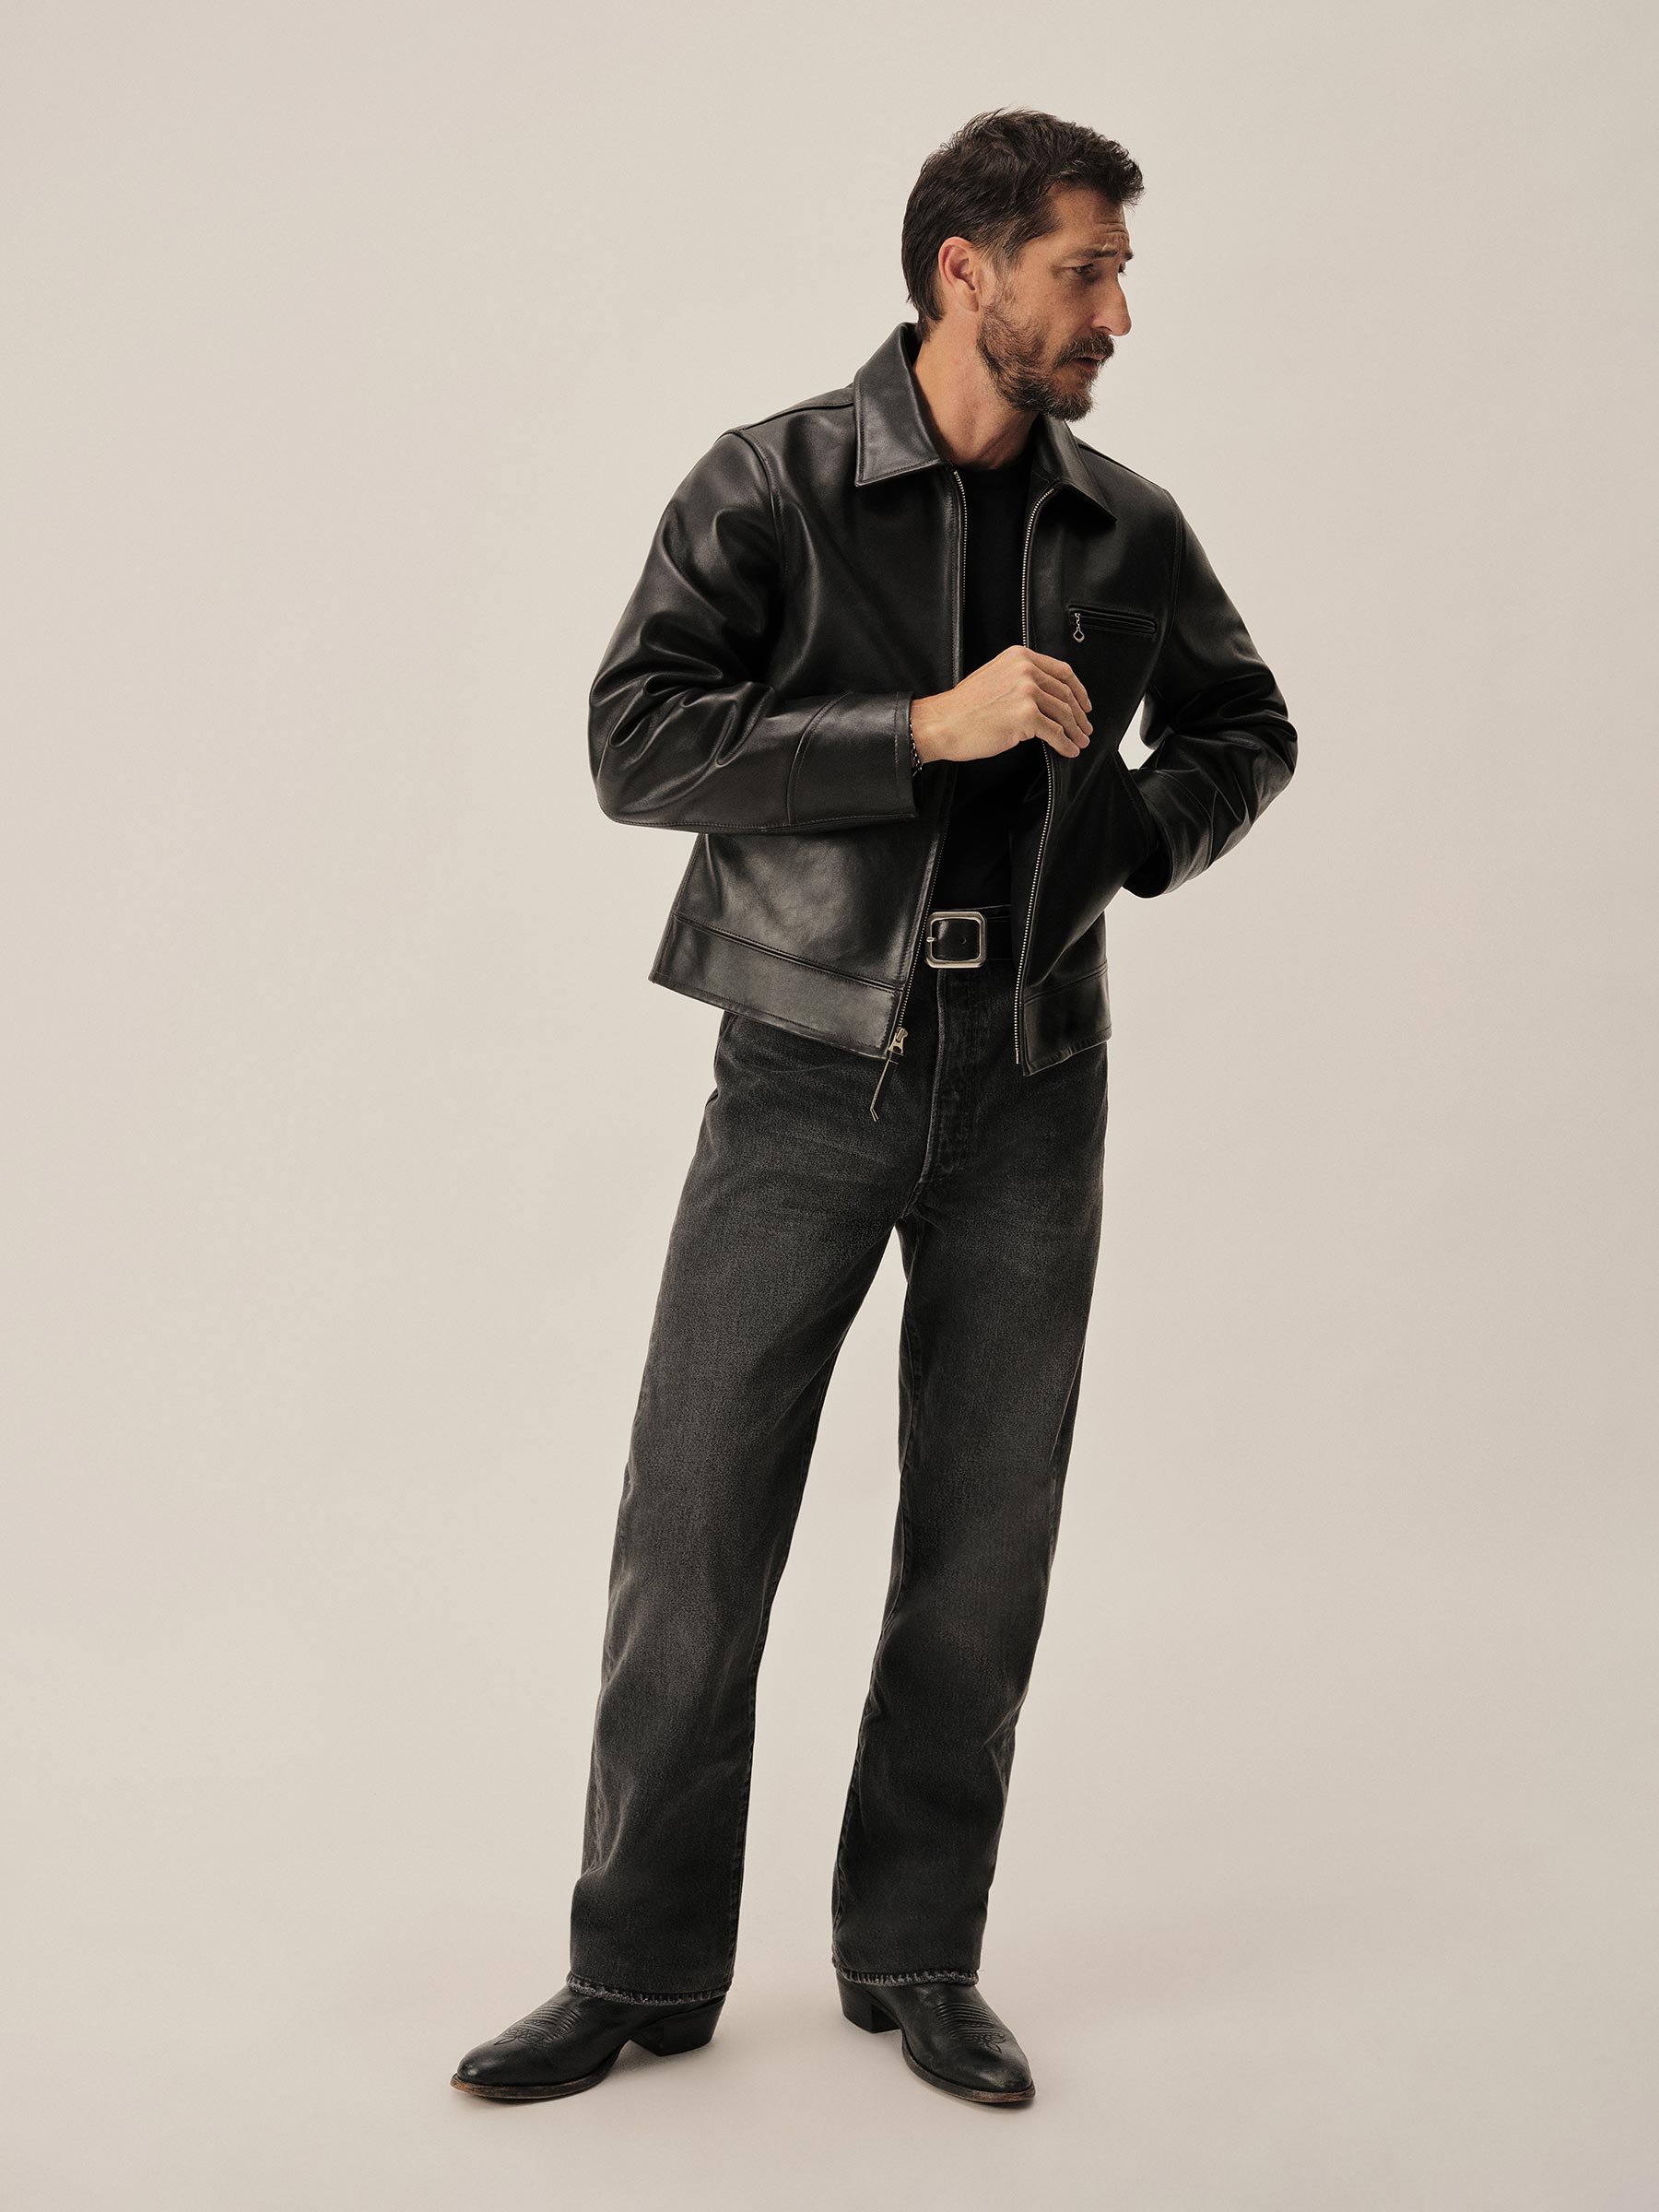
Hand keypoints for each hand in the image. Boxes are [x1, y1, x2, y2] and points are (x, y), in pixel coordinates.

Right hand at [910, 647, 1092, 765]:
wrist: (943, 722)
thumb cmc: (964, 707)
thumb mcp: (995, 677)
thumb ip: (1020, 678)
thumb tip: (1045, 695)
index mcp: (1020, 657)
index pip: (1061, 671)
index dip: (1078, 690)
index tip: (1084, 704)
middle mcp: (1026, 670)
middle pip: (1065, 693)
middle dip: (1079, 715)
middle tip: (1085, 728)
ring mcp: (1027, 692)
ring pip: (1063, 714)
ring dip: (1075, 731)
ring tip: (1080, 742)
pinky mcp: (1026, 716)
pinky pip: (1055, 732)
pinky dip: (1065, 744)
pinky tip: (1069, 750)